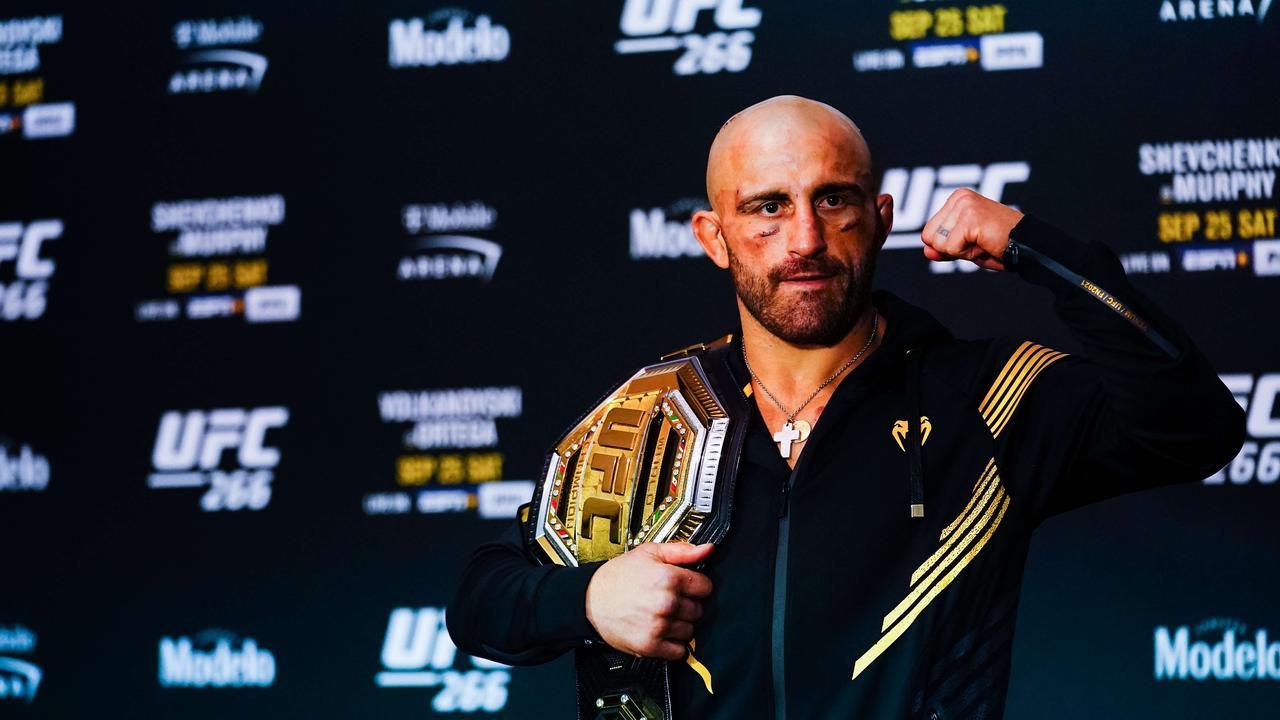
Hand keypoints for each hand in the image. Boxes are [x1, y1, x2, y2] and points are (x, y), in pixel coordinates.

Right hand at [584, 542, 714, 660]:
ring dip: (681, 624)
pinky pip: (679, 651)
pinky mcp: (650, 646)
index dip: (696, 585)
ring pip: (690, 630)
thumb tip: (707, 549)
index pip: (706, 587)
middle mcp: (666, 603)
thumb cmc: (618, 577)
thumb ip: (682, 551)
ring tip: (663, 615)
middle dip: (688, 605)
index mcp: (668, 578)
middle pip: (699, 609)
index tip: (686, 586)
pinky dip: (674, 644)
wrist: (589, 600)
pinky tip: (661, 631)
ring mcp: (659, 626)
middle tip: (670, 600)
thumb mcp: (649, 553)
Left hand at [920, 188, 1023, 270]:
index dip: (948, 246)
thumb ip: (943, 247)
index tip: (973, 240)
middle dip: (952, 248)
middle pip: (929, 237)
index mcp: (957, 199)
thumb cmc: (1000, 245)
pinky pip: (952, 248)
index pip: (928, 233)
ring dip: (962, 251)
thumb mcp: (965, 246)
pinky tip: (986, 244)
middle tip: (979, 242)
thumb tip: (927, 251)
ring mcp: (964, 205)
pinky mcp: (971, 217)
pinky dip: (968, 254)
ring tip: (983, 242)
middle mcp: (959, 197)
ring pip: (939, 244)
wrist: (1028, 245)